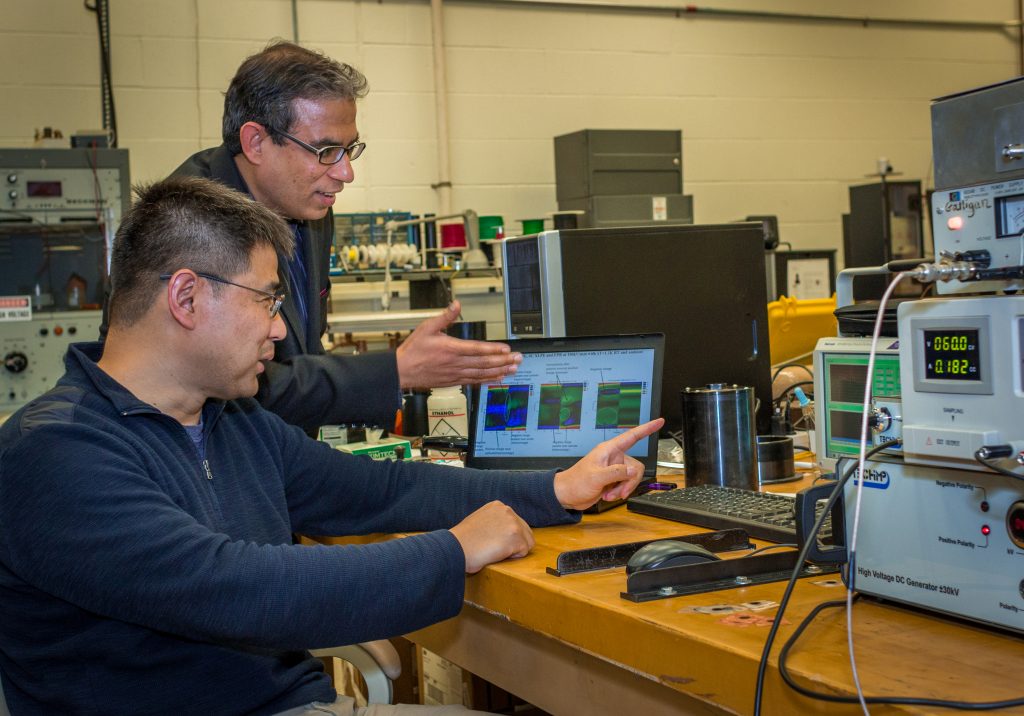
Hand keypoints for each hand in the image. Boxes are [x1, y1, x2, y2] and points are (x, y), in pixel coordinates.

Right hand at [396, 301, 521, 389]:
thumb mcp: (427, 327)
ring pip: (482, 373)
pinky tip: (498, 378)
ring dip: (499, 370)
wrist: (403, 371)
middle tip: (518, 358)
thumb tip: (456, 305)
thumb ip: (445, 317)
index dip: (493, 349)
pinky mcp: (455, 381)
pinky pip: (475, 381)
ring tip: (513, 368)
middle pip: (484, 362)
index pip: (477, 349)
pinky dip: (488, 380)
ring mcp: (456, 373)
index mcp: (451, 348)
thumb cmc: (414, 350)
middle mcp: (456, 363)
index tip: (506, 349)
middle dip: (503, 360)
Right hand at [449, 501, 534, 573]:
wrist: (455, 548)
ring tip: (496, 551)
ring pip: (527, 542)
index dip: (508, 537)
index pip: (516, 523)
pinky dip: (512, 557)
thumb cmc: (464, 541)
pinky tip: (497, 554)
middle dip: (515, 543)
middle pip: (526, 532)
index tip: (495, 542)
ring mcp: (513, 523)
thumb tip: (505, 532)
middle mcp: (507, 511)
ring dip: (514, 550)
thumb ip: (495, 521)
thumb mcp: (479, 520)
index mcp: (498, 506)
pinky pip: (524, 552)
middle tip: (496, 549)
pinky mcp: (516, 537)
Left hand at [553, 418, 664, 510]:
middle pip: (636, 467)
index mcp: (609, 450)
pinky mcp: (613, 479)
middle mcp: (613, 457)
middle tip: (620, 492)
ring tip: (609, 494)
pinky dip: (619, 492)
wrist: (567, 495)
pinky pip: (626, 485)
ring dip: (623, 489)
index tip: (659, 422)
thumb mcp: (596, 477)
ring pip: (632, 477)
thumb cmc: (576, 482)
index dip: (647, 428)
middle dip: (630, 482)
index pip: (632, 436)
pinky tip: (608, 495)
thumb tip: (634, 471)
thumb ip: (616, 473)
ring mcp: (614, 469)